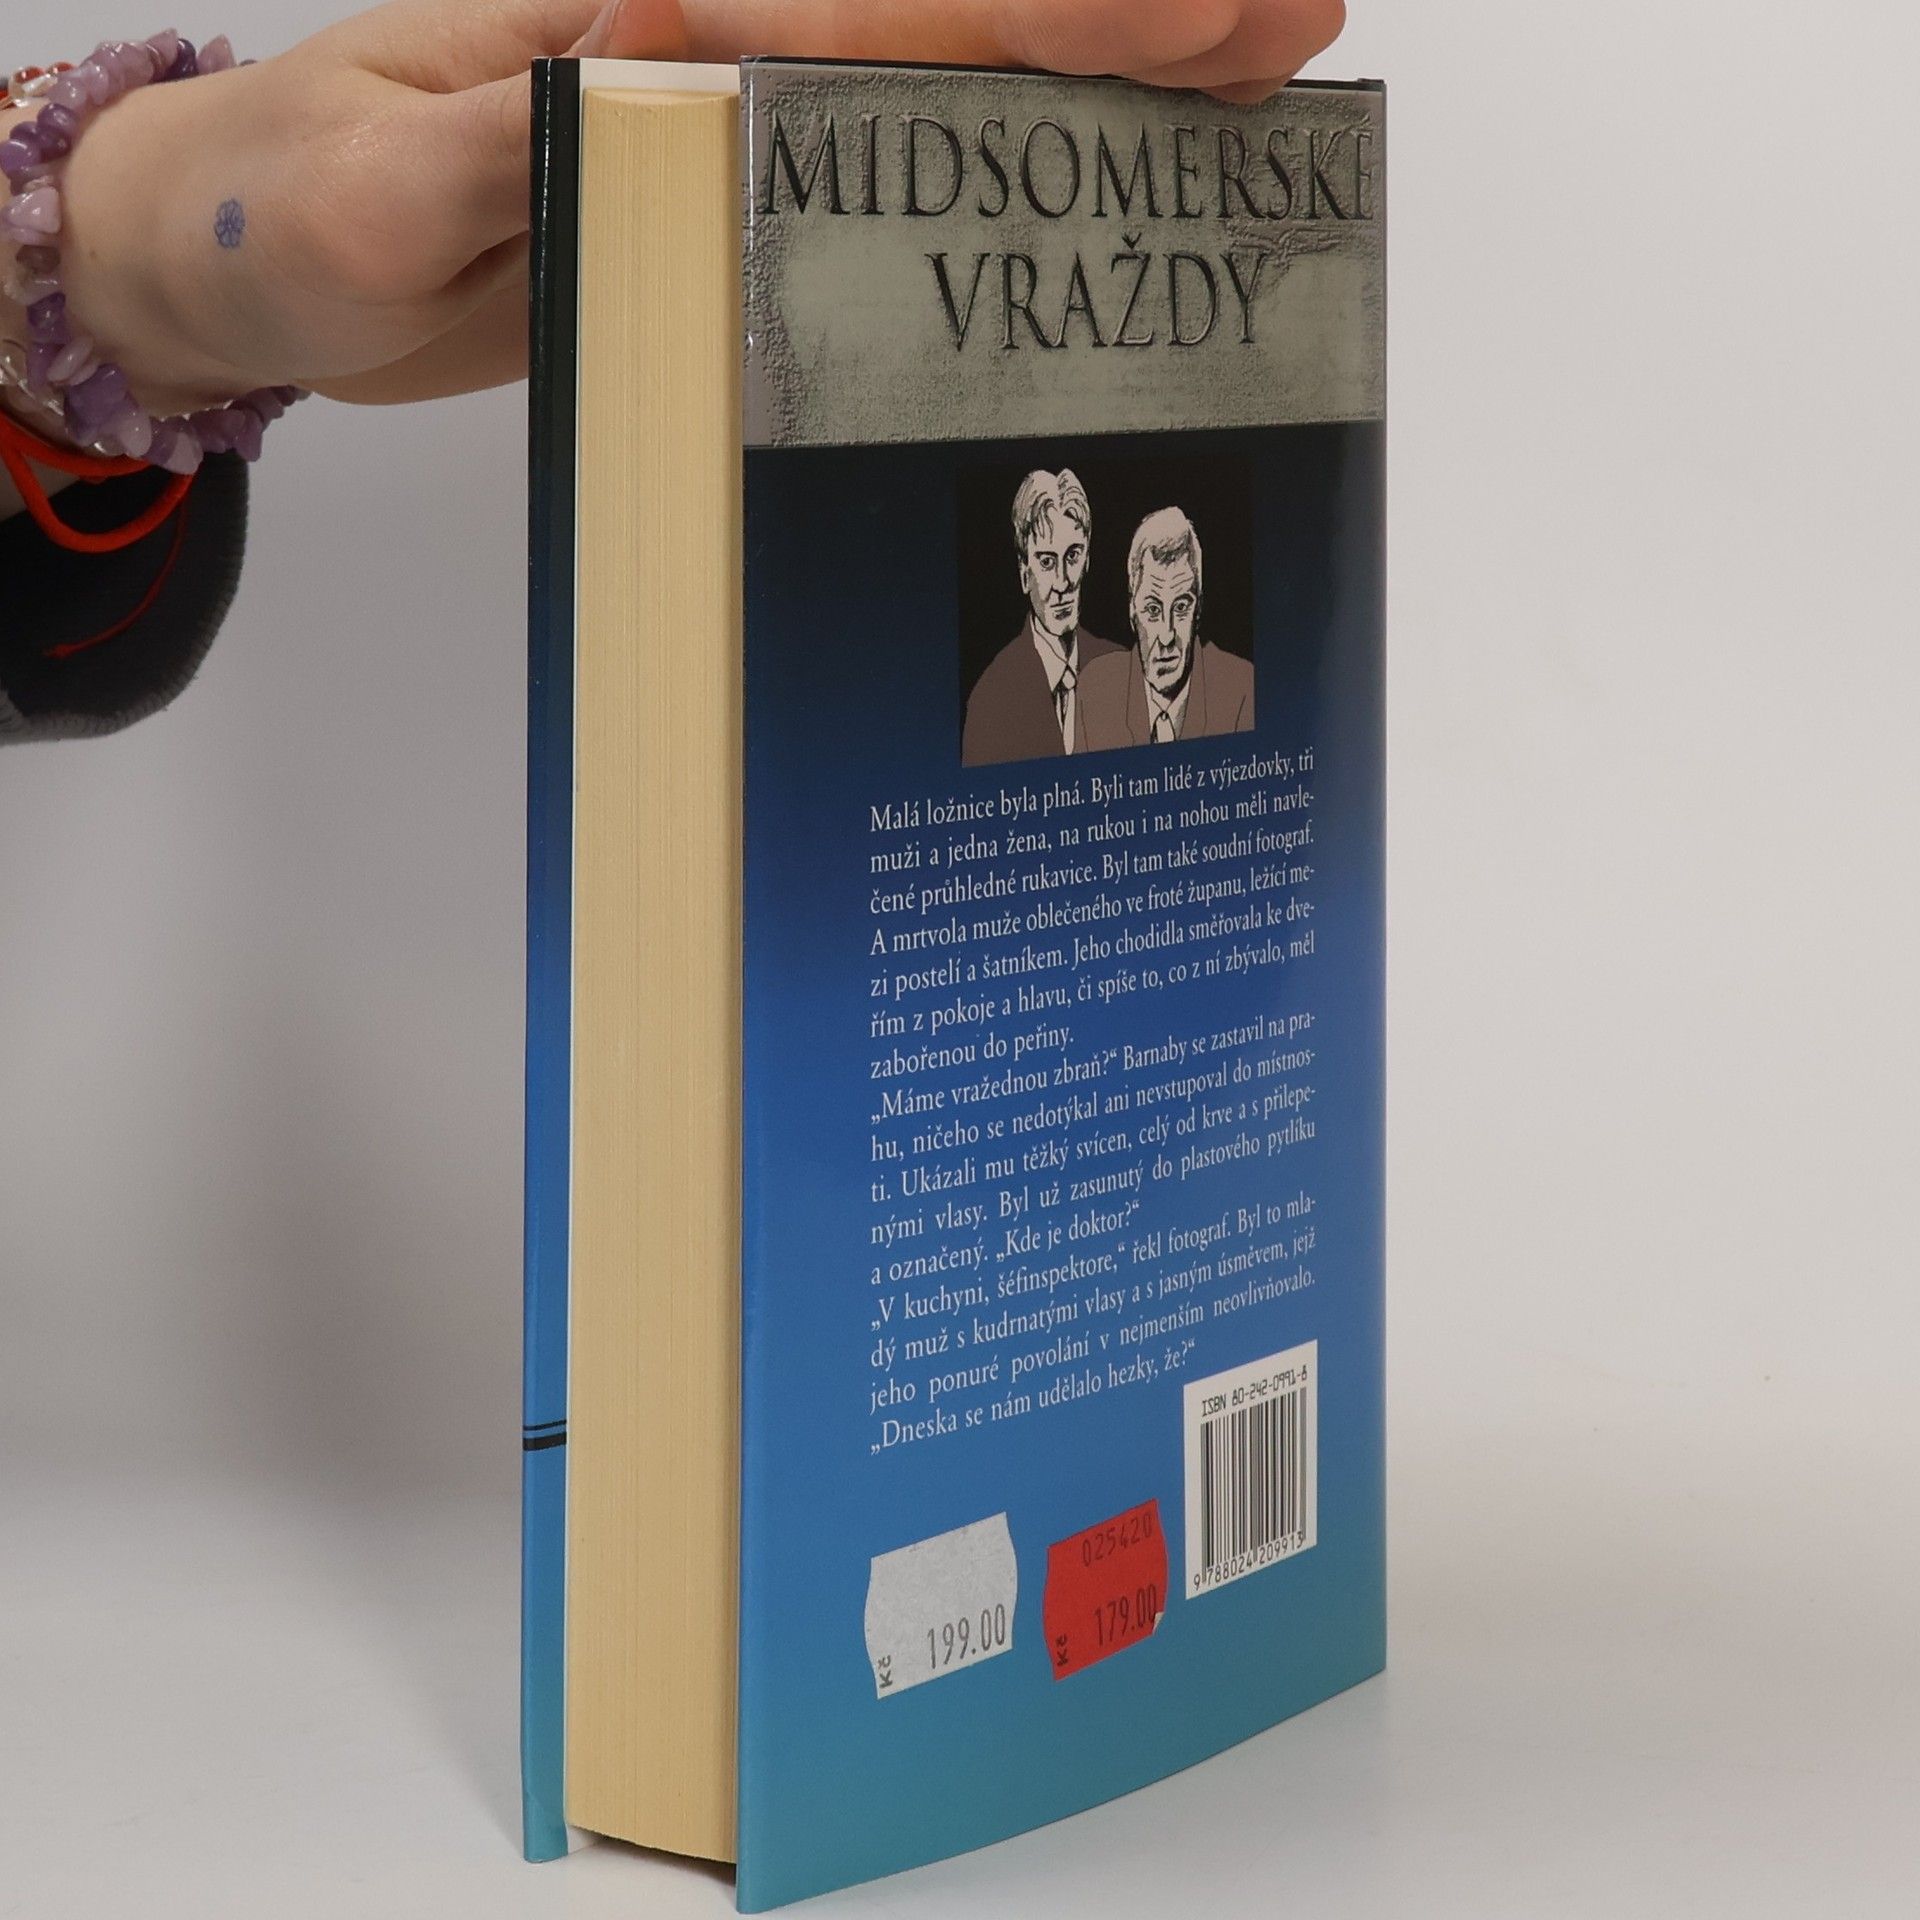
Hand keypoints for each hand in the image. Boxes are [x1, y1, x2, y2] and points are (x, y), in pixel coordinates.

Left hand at [37, 0, 1346, 413]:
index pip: (867, 13)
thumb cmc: (289, 206)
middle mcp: (704, 51)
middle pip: (942, 21)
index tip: (1184, 15)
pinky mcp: (727, 186)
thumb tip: (659, 88)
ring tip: (1252, 63)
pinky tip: (1100, 158)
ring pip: (941, 82)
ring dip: (1095, 73)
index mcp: (636, 25)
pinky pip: (891, 158)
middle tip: (1288, 18)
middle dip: (1116, 18)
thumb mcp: (372, 186)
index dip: (1031, 15)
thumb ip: (519, 140)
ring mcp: (727, 115)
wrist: (251, 253)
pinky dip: (1003, 153)